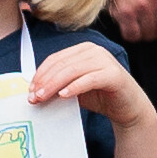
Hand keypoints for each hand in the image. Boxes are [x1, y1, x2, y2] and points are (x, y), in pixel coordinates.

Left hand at [27, 38, 143, 122]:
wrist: (127, 107)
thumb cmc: (100, 96)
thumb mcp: (75, 87)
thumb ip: (60, 84)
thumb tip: (34, 89)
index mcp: (84, 50)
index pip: (56, 58)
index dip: (40, 73)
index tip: (29, 90)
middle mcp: (95, 51)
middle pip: (62, 64)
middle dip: (44, 81)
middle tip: (33, 97)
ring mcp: (106, 61)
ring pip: (72, 70)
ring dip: (54, 85)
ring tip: (42, 98)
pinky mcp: (114, 75)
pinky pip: (89, 79)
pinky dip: (74, 87)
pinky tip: (63, 95)